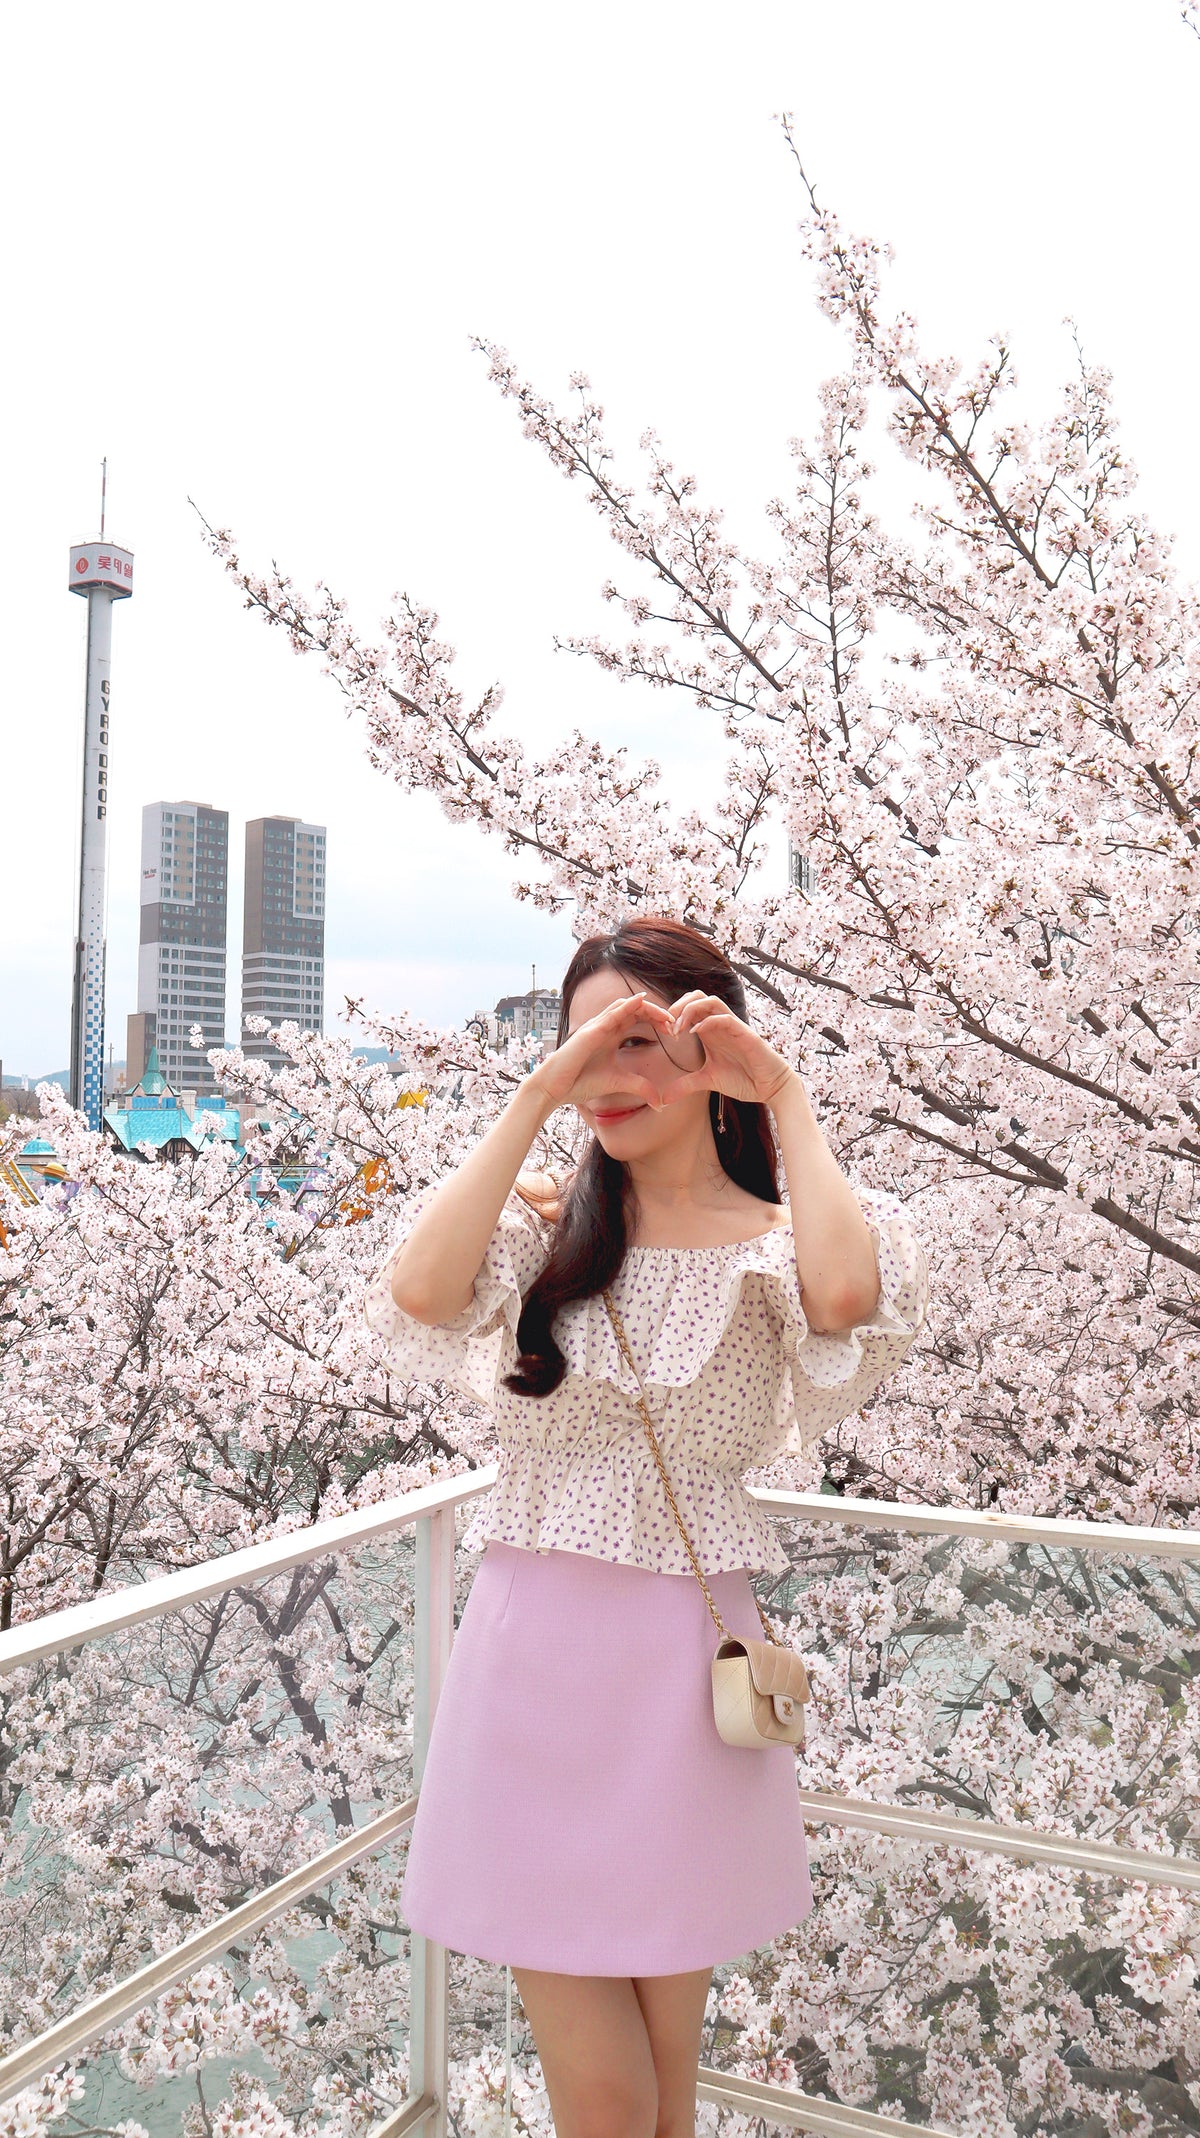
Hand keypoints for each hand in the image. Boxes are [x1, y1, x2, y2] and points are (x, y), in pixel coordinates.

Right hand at [525, 990, 675, 1112]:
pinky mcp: (590, 1032)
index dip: (657, 1021)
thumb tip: (660, 1102)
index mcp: (612, 1034)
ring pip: (626, 1006)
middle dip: (657, 1013)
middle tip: (675, 1023)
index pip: (638, 1018)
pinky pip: (611, 1013)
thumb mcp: (619, 1083)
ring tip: (666, 1015)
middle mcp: (606, 1026)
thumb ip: (640, 1087)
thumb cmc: (581, 1082)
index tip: (674, 1033)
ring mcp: (597, 1026)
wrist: (555, 1088)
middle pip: (636, 1009)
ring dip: (647, 1008)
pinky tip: (641, 1002)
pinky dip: (627, 1005)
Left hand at [657, 992, 796, 1109]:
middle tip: (667, 1026)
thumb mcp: (708, 1081)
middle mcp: (720, 1024)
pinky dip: (708, 1021)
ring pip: (710, 1001)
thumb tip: (664, 1098)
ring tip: (678, 1028)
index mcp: (710, 1031)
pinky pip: (725, 1018)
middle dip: (678, 1006)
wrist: (770, 1087)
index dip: (672, 1015)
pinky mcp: (744, 1034)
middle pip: (697, 996)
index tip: (664, 1033)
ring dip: (690, 1010)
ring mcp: (733, 1027)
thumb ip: (686, 1085)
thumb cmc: (743, 1079)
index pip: (689, 1007)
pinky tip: (695, 1033)